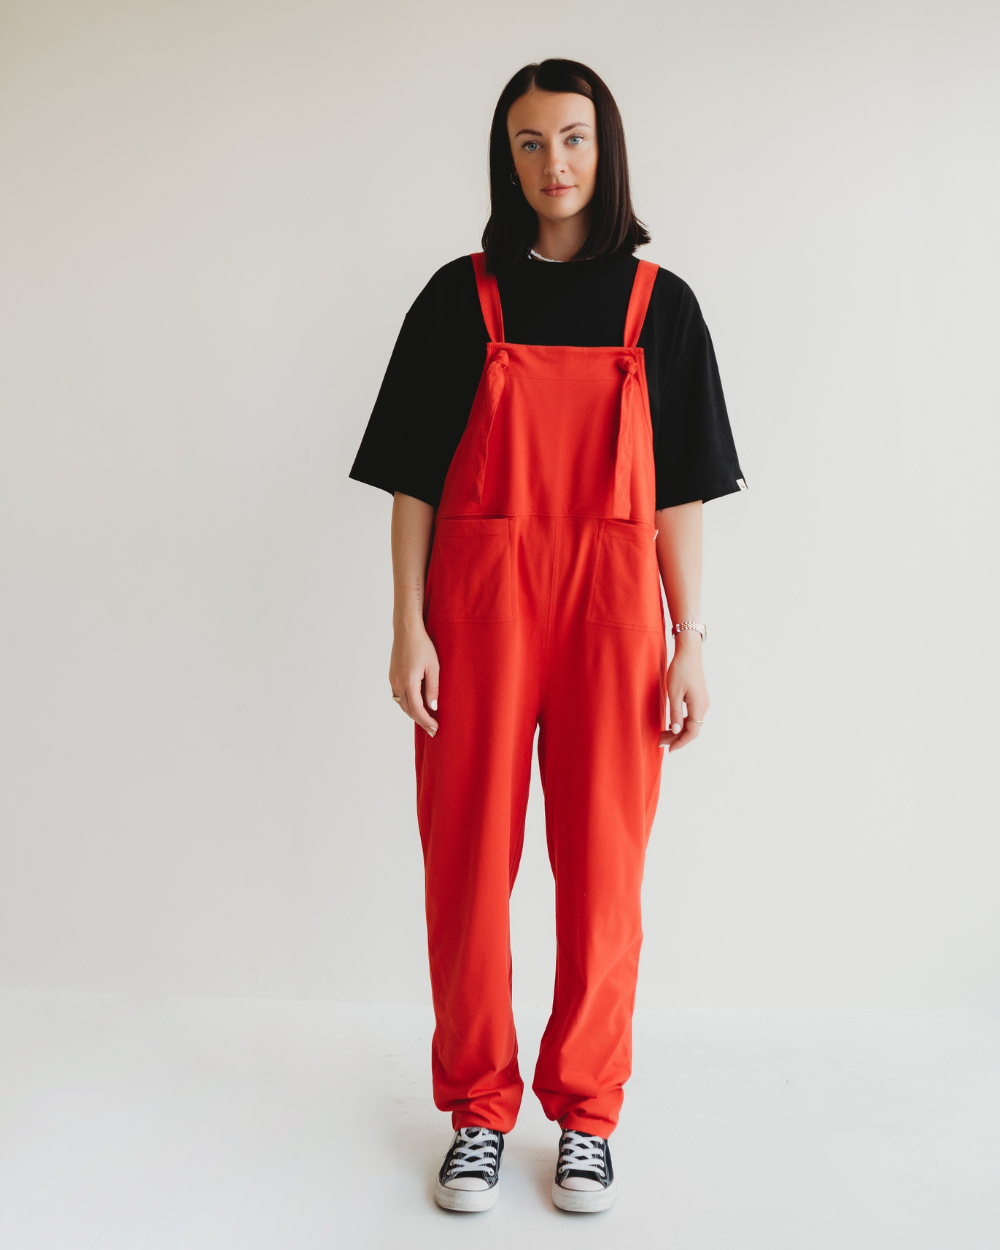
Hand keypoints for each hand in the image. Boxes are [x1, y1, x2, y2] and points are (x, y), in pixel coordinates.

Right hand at [389, 619, 439, 735]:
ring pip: (402, 704)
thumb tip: (433, 708)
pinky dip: (407, 704)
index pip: (417, 710)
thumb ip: (433, 689)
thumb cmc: (423, 646)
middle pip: (408, 710)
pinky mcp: (392, 676)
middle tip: (432, 729)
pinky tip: (416, 705)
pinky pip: (398, 696)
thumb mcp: (434, 667)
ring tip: (426, 720)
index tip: (435, 728)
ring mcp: (393, 680)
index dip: (426, 721)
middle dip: (421, 721)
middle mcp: (397, 683)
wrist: (407, 630)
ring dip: (413, 713)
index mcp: (409, 682)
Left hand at [659, 634, 708, 751]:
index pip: (692, 733)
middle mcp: (703, 706)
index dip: (680, 743)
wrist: (689, 652)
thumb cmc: (680, 670)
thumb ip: (675, 713)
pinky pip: (691, 716)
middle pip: (692, 730)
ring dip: (678, 730)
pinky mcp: (698, 697)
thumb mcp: (674, 693)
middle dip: (676, 738)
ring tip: (662, 734)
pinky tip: (671, 723)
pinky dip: (681, 722)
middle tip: (659, 742)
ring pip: (691, 723)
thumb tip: (676, 731)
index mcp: (698, 707)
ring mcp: (702, 702)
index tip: (668, 749)